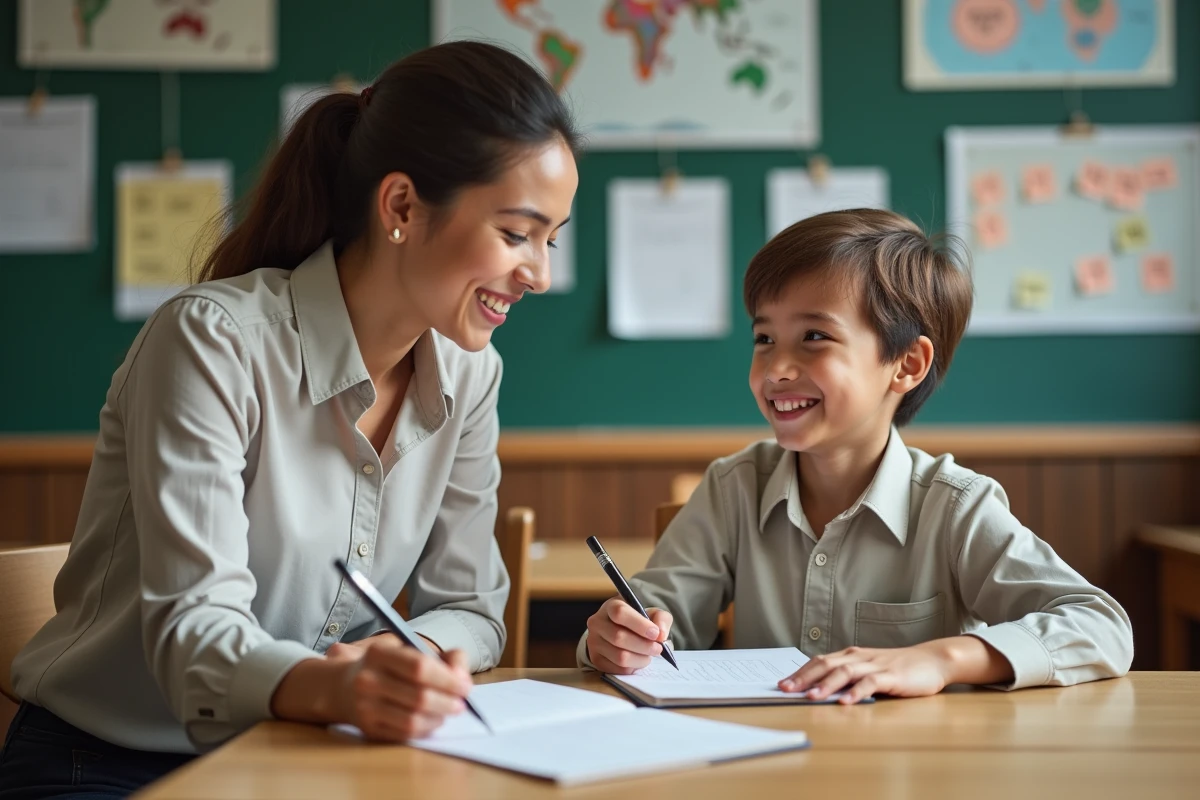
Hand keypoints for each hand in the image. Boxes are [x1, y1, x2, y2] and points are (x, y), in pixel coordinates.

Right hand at [331, 636, 473, 740]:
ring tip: (448, 712)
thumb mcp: (412, 650)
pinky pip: (404, 734)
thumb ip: (446, 657)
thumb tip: (462, 679)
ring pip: (412, 719)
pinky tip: (433, 721)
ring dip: (438, 718)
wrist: (343, 687)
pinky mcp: (368, 728)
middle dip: (448, 702)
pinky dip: (425, 729)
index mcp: (379, 654)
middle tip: (461, 704)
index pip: (419, 667)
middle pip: (418, 696)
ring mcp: (365, 706)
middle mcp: (368, 680)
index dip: (447, 679)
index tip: (465, 686)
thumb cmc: (389, 667)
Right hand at [586, 596, 672, 673]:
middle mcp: (597, 623)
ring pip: (620, 656)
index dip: (639, 624)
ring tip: (648, 655)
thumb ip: (661, 619)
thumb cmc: (638, 621)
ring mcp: (594, 642)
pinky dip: (633, 668)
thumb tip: (661, 635)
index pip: (619, 613)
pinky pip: (617, 669)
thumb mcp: (652, 614)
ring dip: (640, 659)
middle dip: (644, 646)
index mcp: (610, 606)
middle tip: (658, 649)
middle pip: (619, 637)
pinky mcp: (596, 659)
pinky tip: (637, 660)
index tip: (655, 634)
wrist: (620, 632)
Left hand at [778, 642, 952, 703]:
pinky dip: (856, 693)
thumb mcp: (869, 669)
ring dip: (826, 685)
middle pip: (826, 664)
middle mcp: (859, 657)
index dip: (800, 672)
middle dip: (804, 678)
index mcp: (851, 655)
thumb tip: (820, 690)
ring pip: (845, 672)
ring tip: (811, 697)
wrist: (932, 660)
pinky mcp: (892, 676)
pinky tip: (846, 702)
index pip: (820, 661)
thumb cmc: (898, 668)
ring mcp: (875, 665)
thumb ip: (848, 676)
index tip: (782, 684)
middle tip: (786, 690)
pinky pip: (871, 683)